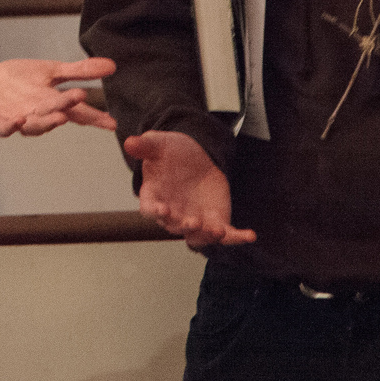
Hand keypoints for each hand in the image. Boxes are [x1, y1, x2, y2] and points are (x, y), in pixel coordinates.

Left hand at [0, 57, 116, 136]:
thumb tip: (112, 66)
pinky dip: (10, 127)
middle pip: (55, 114)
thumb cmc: (18, 81)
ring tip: (58, 116)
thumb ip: (79, 71)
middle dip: (67, 107)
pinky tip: (18, 121)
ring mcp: (17, 119)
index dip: (94, 118)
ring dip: (45, 122)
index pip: (78, 112)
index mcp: (53, 104)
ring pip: (33, 126)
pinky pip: (3, 127)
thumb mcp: (51, 71)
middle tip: (80, 99)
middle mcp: (38, 115)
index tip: (111, 123)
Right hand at [123, 130, 256, 248]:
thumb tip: (130, 142)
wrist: (196, 157)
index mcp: (154, 197)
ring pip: (198, 237)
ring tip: (217, 230)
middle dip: (183, 226)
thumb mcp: (159, 144)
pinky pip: (226, 234)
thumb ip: (145, 145)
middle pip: (175, 227)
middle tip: (192, 221)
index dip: (154, 211)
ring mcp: (195, 220)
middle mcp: (172, 214)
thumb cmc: (173, 153)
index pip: (149, 209)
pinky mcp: (215, 221)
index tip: (161, 209)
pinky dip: (237, 238)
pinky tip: (249, 235)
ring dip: (206, 237)